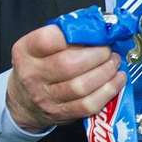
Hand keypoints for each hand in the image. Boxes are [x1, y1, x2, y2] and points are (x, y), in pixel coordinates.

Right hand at [6, 24, 125, 131]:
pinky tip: (116, 79)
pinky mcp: (62, 113)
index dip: (74, 34)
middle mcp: (33, 76)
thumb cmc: (40, 66)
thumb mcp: (42, 46)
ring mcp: (47, 98)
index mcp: (26, 52)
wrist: (25, 102)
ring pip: (81, 86)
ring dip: (106, 71)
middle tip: (108, 50)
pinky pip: (89, 104)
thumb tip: (100, 28)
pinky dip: (109, 90)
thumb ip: (66, 34)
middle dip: (97, 54)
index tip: (91, 31)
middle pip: (68, 64)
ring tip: (114, 62)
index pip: (47, 40)